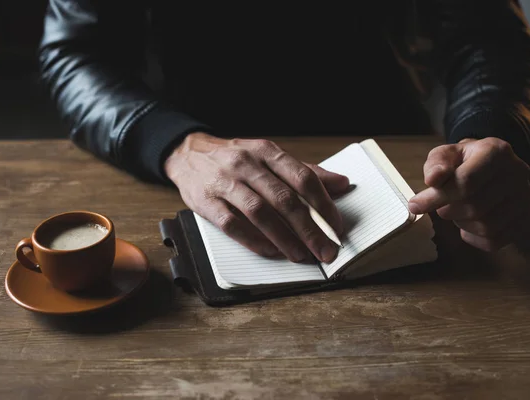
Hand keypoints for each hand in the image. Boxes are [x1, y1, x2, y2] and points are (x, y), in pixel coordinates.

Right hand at [164, 133, 349, 262]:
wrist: (187, 154)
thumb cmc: (235, 158)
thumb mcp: (269, 156)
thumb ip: (304, 172)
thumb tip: (342, 184)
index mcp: (266, 151)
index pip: (302, 177)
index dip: (324, 204)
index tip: (336, 227)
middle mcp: (247, 163)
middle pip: (284, 199)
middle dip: (309, 228)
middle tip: (325, 249)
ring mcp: (225, 182)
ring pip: (260, 212)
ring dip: (285, 238)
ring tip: (302, 255)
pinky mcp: (205, 201)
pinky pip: (232, 225)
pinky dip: (255, 240)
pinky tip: (272, 251)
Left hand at [408, 137, 529, 250]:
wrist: (490, 166)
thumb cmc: (463, 161)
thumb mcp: (446, 154)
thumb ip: (436, 165)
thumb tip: (433, 180)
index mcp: (497, 152)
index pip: (467, 182)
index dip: (437, 197)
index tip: (415, 205)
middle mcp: (518, 174)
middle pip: (475, 206)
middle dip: (448, 210)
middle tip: (441, 206)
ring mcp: (525, 199)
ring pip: (486, 226)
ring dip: (461, 224)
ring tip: (457, 211)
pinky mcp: (525, 220)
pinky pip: (494, 242)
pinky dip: (473, 238)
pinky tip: (467, 224)